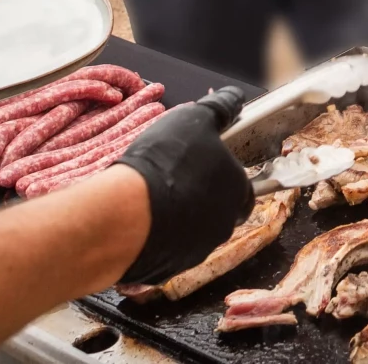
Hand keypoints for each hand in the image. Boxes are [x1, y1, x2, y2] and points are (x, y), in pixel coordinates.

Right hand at [113, 88, 252, 286]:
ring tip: (149, 198)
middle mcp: (223, 225)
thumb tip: (233, 98)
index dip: (222, 175)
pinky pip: (164, 251)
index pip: (242, 187)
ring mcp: (195, 251)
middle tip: (173, 180)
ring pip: (191, 233)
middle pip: (218, 211)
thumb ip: (219, 109)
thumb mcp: (195, 119)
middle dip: (199, 198)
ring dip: (176, 218)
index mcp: (237, 190)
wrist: (124, 215)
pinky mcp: (167, 269)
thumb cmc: (165, 163)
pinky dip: (154, 238)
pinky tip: (136, 220)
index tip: (202, 166)